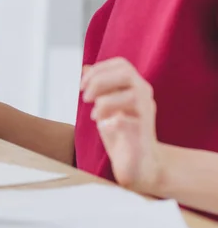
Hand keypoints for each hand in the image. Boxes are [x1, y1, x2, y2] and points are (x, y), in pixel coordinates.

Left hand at [80, 57, 164, 193]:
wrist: (139, 163)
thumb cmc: (121, 133)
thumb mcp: (106, 105)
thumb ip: (99, 88)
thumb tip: (85, 68)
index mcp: (135, 87)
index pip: (121, 64)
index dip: (99, 69)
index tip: (82, 84)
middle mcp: (144, 96)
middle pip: (126, 73)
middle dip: (100, 81)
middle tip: (85, 97)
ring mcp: (146, 114)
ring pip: (131, 95)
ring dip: (105, 102)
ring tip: (96, 115)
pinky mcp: (142, 133)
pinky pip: (125, 121)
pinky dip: (110, 122)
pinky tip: (105, 126)